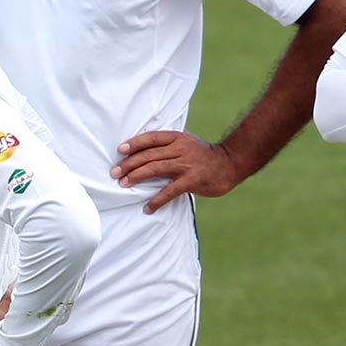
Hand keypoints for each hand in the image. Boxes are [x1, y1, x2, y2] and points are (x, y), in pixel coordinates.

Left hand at [112, 130, 242, 212]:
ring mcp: (186, 164)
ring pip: (155, 168)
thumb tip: (142, 154)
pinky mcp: (192, 180)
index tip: (120, 150)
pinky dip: (157, 200)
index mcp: (177, 138)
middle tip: (114, 173)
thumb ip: (168, 147)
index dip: (135, 143)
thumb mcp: (186, 144)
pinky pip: (170, 191)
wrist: (230, 163)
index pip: (152, 138)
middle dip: (129, 164)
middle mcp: (180, 149)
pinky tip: (147, 208)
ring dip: (136, 177)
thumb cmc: (203, 156)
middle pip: (149, 155)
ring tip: (123, 185)